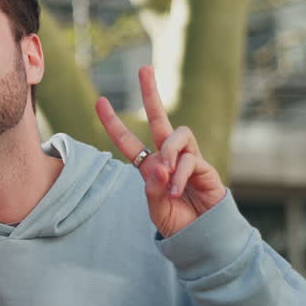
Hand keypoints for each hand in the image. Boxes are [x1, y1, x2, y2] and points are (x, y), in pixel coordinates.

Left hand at [95, 65, 226, 237]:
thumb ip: (153, 189)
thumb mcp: (155, 208)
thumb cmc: (177, 222)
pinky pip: (190, 159)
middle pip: (159, 119)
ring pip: (178, 135)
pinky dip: (181, 175)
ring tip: (167, 176)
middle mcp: (169, 157)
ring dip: (169, 153)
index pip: (128, 141)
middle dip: (151, 93)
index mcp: (150, 167)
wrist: (202, 236)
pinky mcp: (205, 166)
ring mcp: (188, 159)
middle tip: (144, 69)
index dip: (114, 123)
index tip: (99, 102)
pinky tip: (178, 192)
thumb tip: (159, 166)